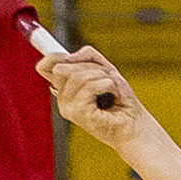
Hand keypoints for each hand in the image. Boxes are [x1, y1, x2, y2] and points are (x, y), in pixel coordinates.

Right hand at [36, 40, 150, 159]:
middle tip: (105, 77)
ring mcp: (69, 109)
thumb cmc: (122, 100)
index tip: (67, 55)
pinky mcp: (79, 114)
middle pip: (60, 67)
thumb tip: (70, 55)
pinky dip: (107, 84)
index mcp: (66, 90)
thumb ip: (87, 57)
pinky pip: (89, 86)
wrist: (135, 124)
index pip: (45, 67)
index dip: (52, 56)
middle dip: (88, 65)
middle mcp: (63, 101)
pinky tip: (113, 94)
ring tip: (112, 88)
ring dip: (101, 76)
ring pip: (77, 75)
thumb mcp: (104, 69)